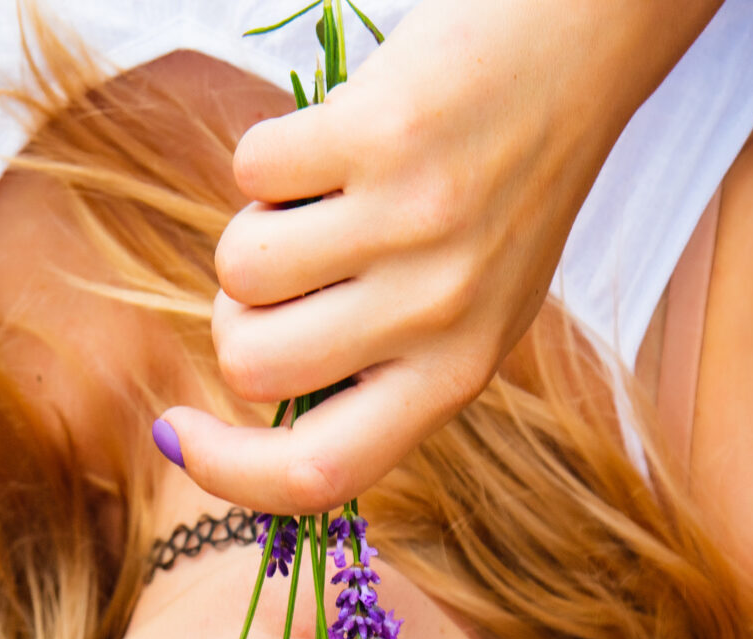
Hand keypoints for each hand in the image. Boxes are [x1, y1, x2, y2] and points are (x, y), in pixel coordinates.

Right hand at [154, 0, 717, 513]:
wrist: (576, 48)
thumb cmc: (507, 184)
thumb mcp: (472, 308)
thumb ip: (382, 367)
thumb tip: (247, 395)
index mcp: (459, 373)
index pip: (321, 475)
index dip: (228, 476)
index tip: (176, 436)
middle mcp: (440, 313)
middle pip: (251, 368)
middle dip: (238, 314)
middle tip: (291, 265)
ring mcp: (411, 226)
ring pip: (238, 268)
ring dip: (256, 223)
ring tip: (328, 193)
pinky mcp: (381, 135)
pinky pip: (251, 168)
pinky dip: (273, 148)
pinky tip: (339, 135)